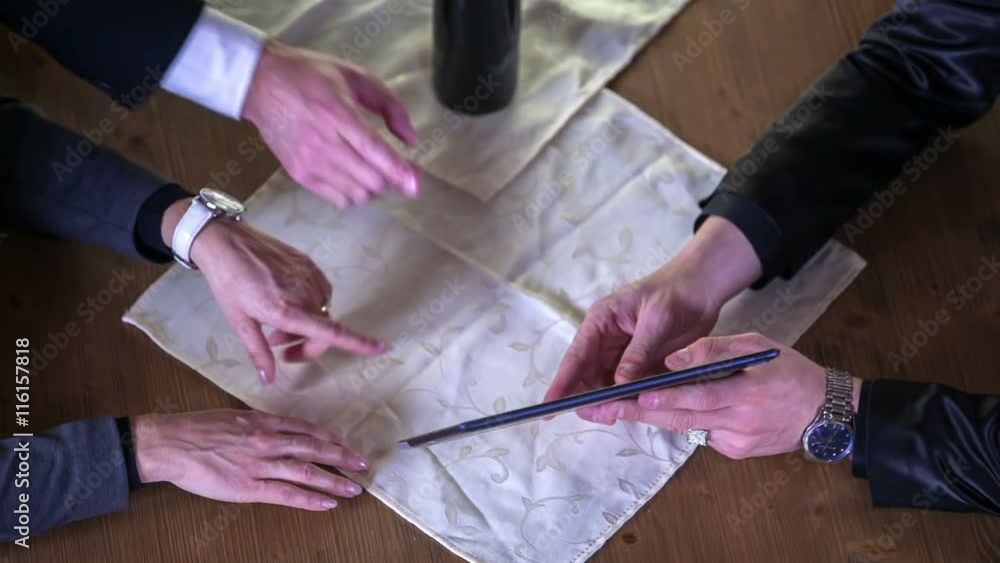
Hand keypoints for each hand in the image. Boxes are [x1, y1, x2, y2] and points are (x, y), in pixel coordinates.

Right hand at [133, 409, 368, 509]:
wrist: (171, 443)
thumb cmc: (197, 429)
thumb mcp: (233, 417)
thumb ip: (257, 424)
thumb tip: (274, 428)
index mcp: (264, 422)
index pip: (306, 430)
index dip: (329, 438)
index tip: (345, 444)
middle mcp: (268, 441)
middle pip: (314, 449)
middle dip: (342, 457)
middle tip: (362, 464)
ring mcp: (261, 464)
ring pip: (307, 472)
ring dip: (334, 480)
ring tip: (354, 487)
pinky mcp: (249, 487)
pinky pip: (287, 494)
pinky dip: (310, 499)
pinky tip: (328, 503)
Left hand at [163, 200, 383, 382]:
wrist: (226, 242)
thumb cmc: (228, 283)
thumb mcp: (239, 322)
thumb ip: (258, 352)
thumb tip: (269, 379)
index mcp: (287, 310)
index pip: (331, 332)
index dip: (358, 342)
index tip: (380, 348)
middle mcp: (304, 293)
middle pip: (324, 329)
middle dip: (308, 344)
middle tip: (280, 349)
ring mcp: (308, 276)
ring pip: (320, 311)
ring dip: (305, 324)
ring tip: (276, 324)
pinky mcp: (308, 264)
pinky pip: (319, 291)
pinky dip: (308, 304)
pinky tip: (286, 303)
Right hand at [242, 40, 420, 207]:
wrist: (260, 84)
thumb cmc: (310, 76)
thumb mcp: (356, 77)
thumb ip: (390, 105)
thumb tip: (411, 139)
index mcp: (338, 114)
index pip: (375, 152)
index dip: (399, 172)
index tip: (416, 185)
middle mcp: (324, 143)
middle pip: (371, 180)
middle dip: (392, 179)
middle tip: (398, 170)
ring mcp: (310, 163)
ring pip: (357, 195)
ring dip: (374, 188)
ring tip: (374, 171)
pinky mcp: (300, 175)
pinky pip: (338, 200)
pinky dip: (353, 194)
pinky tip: (353, 177)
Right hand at [544, 217, 762, 420]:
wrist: (703, 288)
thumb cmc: (675, 293)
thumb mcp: (656, 321)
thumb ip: (637, 353)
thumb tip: (618, 384)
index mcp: (601, 322)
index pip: (576, 356)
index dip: (562, 382)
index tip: (549, 406)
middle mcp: (606, 340)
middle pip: (586, 375)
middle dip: (588, 397)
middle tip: (601, 416)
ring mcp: (622, 353)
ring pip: (605, 384)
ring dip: (608, 401)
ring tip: (616, 416)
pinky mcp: (640, 363)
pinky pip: (628, 386)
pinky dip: (628, 398)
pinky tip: (635, 409)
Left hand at [593, 333, 862, 458]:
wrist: (825, 413)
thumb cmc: (789, 371)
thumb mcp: (757, 346)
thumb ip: (714, 350)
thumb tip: (674, 359)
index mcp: (749, 393)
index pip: (698, 397)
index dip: (665, 398)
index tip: (635, 396)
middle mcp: (741, 422)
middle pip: (683, 418)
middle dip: (642, 412)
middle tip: (607, 407)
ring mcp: (738, 441)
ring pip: (688, 427)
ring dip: (654, 418)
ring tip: (618, 408)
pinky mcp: (737, 452)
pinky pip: (702, 433)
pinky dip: (685, 420)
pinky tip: (664, 410)